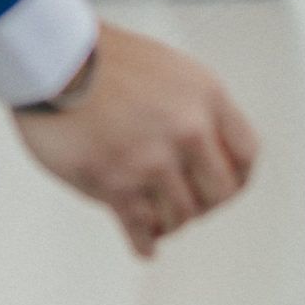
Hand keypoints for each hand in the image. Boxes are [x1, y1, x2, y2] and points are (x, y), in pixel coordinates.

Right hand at [13, 23, 259, 258]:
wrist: (57, 57)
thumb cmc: (108, 60)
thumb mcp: (173, 71)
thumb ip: (196, 110)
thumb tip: (210, 153)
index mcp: (207, 96)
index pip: (247, 155)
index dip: (237, 177)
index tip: (223, 186)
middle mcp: (187, 130)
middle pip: (219, 194)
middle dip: (204, 204)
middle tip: (188, 205)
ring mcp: (151, 160)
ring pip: (181, 217)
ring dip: (169, 222)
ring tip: (159, 220)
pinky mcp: (114, 184)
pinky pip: (141, 230)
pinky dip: (145, 244)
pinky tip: (146, 247)